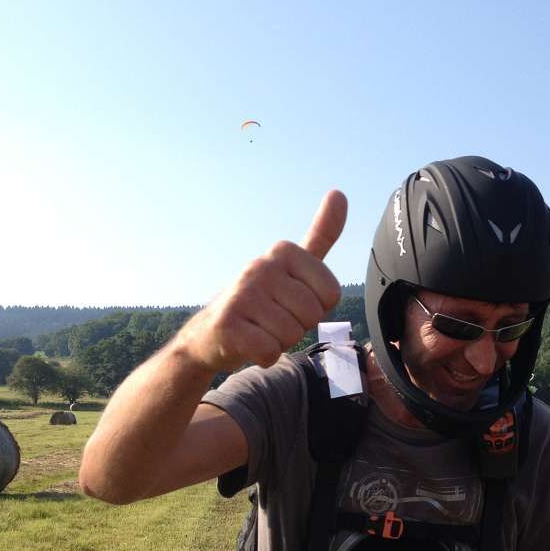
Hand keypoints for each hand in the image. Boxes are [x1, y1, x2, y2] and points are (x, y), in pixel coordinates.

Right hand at [177, 189, 347, 371]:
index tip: (290, 302)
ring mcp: (242, 293)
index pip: (331, 294)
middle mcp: (261, 266)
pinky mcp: (227, 324)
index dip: (315, 308)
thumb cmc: (259, 301)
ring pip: (291, 334)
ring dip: (279, 342)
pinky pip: (269, 351)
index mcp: (283, 251)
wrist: (209, 335)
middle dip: (297, 326)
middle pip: (312, 315)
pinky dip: (263, 356)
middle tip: (272, 320)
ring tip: (259, 330)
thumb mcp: (292, 266)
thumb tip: (340, 193)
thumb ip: (320, 235)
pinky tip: (247, 345)